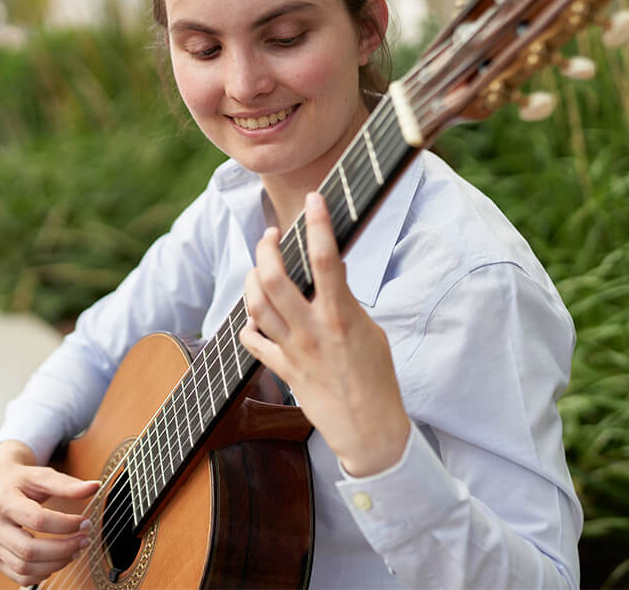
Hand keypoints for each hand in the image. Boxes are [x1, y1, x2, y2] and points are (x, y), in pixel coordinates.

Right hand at [0, 440, 100, 584]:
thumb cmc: (18, 481)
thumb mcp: (41, 476)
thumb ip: (66, 484)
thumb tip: (95, 486)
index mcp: (3, 502)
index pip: (37, 520)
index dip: (66, 524)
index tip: (84, 522)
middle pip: (29, 550)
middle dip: (63, 549)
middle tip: (84, 540)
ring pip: (24, 567)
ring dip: (55, 564)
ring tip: (74, 551)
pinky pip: (19, 576)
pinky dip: (41, 575)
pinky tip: (55, 561)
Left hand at [240, 192, 410, 476]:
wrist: (368, 429)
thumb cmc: (377, 378)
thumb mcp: (371, 330)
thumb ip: (345, 301)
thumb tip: (330, 270)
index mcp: (342, 317)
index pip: (327, 260)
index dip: (318, 224)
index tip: (314, 198)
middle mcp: (313, 331)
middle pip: (274, 279)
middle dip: (266, 249)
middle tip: (270, 235)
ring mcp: (294, 351)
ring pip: (256, 305)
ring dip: (252, 278)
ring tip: (259, 267)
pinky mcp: (284, 370)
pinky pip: (254, 341)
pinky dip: (250, 323)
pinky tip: (257, 315)